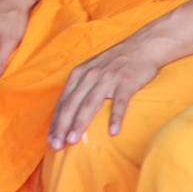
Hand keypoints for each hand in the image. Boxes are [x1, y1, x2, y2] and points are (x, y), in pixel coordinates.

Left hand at [48, 32, 175, 149]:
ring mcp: (108, 79)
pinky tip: (112, 132)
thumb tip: (68, 113)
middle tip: (56, 145)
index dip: (56, 121)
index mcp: (79, 74)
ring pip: (90, 104)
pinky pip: (119, 103)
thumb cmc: (115, 62)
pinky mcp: (126, 83)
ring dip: (80, 123)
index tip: (50, 139)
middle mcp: (90, 75)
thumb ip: (80, 87)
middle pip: (72, 104)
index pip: (63, 101)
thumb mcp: (91, 69)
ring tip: (72, 140)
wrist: (142, 46)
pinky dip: (115, 117)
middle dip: (62, 126)